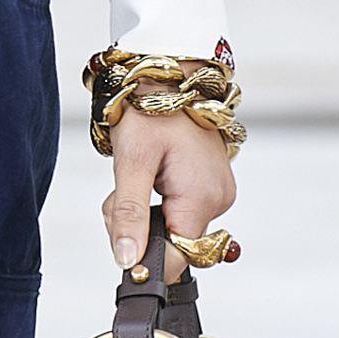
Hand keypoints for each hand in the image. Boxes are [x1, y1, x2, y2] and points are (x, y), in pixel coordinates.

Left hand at [105, 111, 237, 281]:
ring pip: (172, 227)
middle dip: (139, 227)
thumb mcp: (131, 163)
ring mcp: (216, 192)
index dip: (146, 255)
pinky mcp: (208, 185)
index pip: (177, 257)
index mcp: (202, 198)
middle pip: (173, 243)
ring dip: (144, 212)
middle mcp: (217, 199)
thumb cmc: (151, 109)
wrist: (167, 77)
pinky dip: (157, 200)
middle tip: (122, 191)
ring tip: (137, 175)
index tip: (121, 236)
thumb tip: (128, 260)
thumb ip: (129, 215)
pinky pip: (179, 209)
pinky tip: (150, 175)